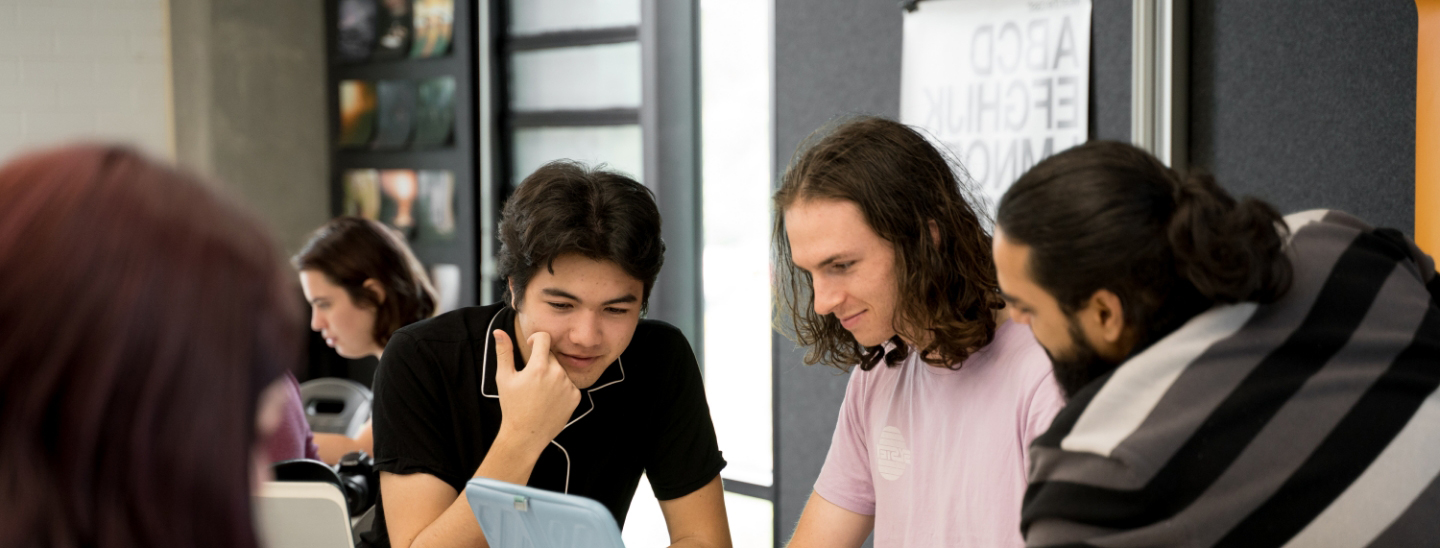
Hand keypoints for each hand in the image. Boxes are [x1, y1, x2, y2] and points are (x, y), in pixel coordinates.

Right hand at [491, 330, 581, 446]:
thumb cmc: (512, 406)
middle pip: (551, 355)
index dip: (536, 338)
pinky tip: (549, 400)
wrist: (526, 435)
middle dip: (541, 361)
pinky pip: (568, 383)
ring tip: (539, 392)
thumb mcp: (504, 378)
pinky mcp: (576, 396)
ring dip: (551, 374)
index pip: (544, 338)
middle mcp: (557, 374)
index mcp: (539, 367)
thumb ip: (504, 352)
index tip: (531, 346)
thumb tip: (498, 331)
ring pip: (560, 369)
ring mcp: (568, 386)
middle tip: (530, 379)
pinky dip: (560, 387)